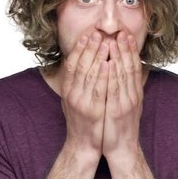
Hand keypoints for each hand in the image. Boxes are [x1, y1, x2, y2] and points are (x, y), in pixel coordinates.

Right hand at [60, 32, 108, 155]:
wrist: (83, 146)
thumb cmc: (81, 122)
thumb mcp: (73, 100)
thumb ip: (75, 83)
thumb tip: (78, 63)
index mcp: (67, 90)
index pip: (71, 64)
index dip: (78, 48)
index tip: (86, 34)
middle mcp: (72, 95)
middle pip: (80, 66)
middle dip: (89, 47)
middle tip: (97, 32)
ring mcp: (82, 103)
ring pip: (90, 75)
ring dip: (98, 57)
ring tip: (106, 41)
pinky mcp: (93, 111)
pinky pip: (99, 90)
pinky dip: (104, 75)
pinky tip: (109, 63)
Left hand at [102, 32, 143, 157]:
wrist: (122, 149)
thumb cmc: (120, 126)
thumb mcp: (126, 105)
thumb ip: (126, 89)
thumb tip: (123, 73)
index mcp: (134, 92)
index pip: (134, 66)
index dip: (130, 50)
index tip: (126, 35)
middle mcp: (132, 95)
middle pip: (129, 67)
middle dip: (125, 48)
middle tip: (121, 31)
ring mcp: (126, 102)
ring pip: (122, 75)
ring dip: (118, 57)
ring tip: (113, 41)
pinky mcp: (116, 111)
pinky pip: (113, 90)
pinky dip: (111, 76)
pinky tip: (107, 64)